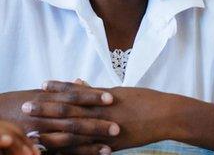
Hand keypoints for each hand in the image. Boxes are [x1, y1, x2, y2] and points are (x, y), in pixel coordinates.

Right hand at [0, 82, 118, 153]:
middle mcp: (42, 116)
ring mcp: (39, 133)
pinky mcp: (36, 147)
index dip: (92, 97)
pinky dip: (75, 154)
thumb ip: (60, 90)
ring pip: (67, 139)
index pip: (73, 97)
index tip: (111, 98)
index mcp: (44, 99)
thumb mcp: (38, 93)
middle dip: (95, 125)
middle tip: (117, 127)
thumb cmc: (17, 103)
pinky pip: (57, 153)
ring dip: (88, 144)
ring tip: (109, 146)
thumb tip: (81, 81)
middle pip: (73, 121)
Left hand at [43, 84, 173, 150]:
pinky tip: (58, 153)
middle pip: (71, 113)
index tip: (41, 86)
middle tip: (27, 108)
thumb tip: (77, 84)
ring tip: (34, 135)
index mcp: (107, 99)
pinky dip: (72, 152)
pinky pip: (88, 150)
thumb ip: (98, 91)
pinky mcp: (113, 146)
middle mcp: (105, 115)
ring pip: (75, 135)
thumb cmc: (146, 100)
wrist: (167, 116)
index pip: (78, 94)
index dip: (58, 90)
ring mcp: (108, 132)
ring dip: (53, 135)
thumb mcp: (122, 92)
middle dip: (47, 112)